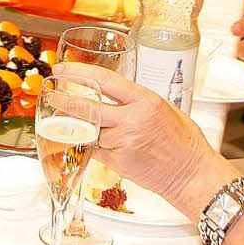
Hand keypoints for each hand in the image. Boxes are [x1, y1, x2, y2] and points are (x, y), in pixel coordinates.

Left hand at [54, 61, 225, 206]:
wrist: (191, 174)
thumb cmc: (183, 141)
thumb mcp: (163, 108)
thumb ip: (137, 101)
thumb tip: (115, 93)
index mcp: (145, 101)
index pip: (105, 80)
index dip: (80, 73)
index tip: (63, 70)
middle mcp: (132, 120)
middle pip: (89, 107)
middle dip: (65, 100)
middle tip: (52, 94)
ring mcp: (123, 142)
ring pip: (90, 130)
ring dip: (78, 126)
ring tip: (67, 119)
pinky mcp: (119, 163)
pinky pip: (96, 149)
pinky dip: (89, 144)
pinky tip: (87, 140)